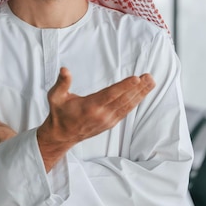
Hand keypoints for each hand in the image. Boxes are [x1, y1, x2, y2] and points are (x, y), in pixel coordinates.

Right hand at [37, 67, 155, 170]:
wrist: (62, 135)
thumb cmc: (59, 113)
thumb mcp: (55, 97)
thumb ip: (61, 83)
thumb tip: (64, 70)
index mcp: (90, 106)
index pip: (110, 94)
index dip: (124, 86)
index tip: (136, 78)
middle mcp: (101, 114)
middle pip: (124, 99)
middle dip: (138, 88)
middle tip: (150, 77)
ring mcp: (107, 120)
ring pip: (127, 105)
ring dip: (140, 94)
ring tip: (151, 83)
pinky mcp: (110, 123)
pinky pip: (125, 111)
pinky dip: (135, 102)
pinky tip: (142, 94)